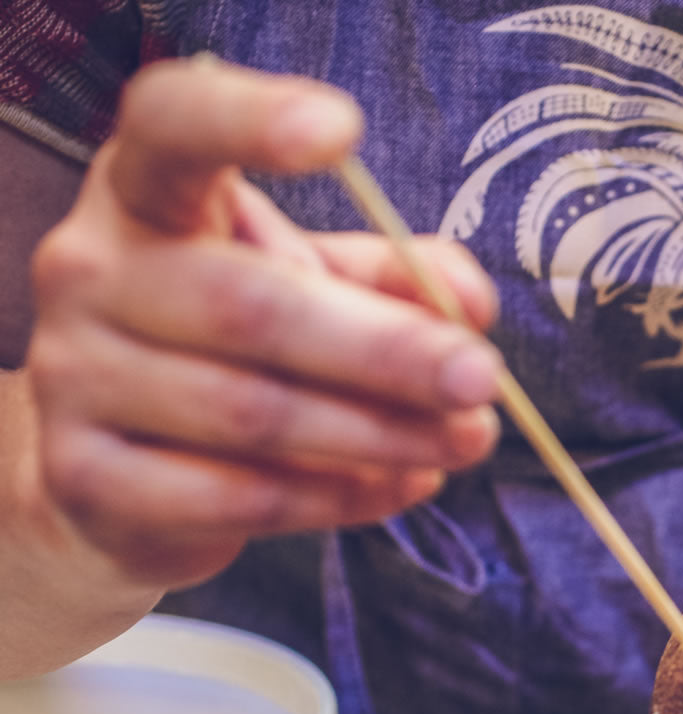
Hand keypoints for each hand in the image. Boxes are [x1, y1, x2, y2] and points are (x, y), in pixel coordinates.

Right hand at [25, 58, 502, 588]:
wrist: (128, 473)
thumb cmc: (243, 349)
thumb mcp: (322, 287)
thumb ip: (398, 277)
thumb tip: (472, 303)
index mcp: (145, 192)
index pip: (170, 124)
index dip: (247, 120)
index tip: (343, 129)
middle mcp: (90, 270)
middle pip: (249, 305)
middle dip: (385, 349)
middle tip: (480, 376)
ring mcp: (75, 376)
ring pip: (254, 412)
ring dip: (383, 433)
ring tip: (468, 438)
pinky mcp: (90, 478)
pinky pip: (239, 496)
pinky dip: (339, 497)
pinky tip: (403, 484)